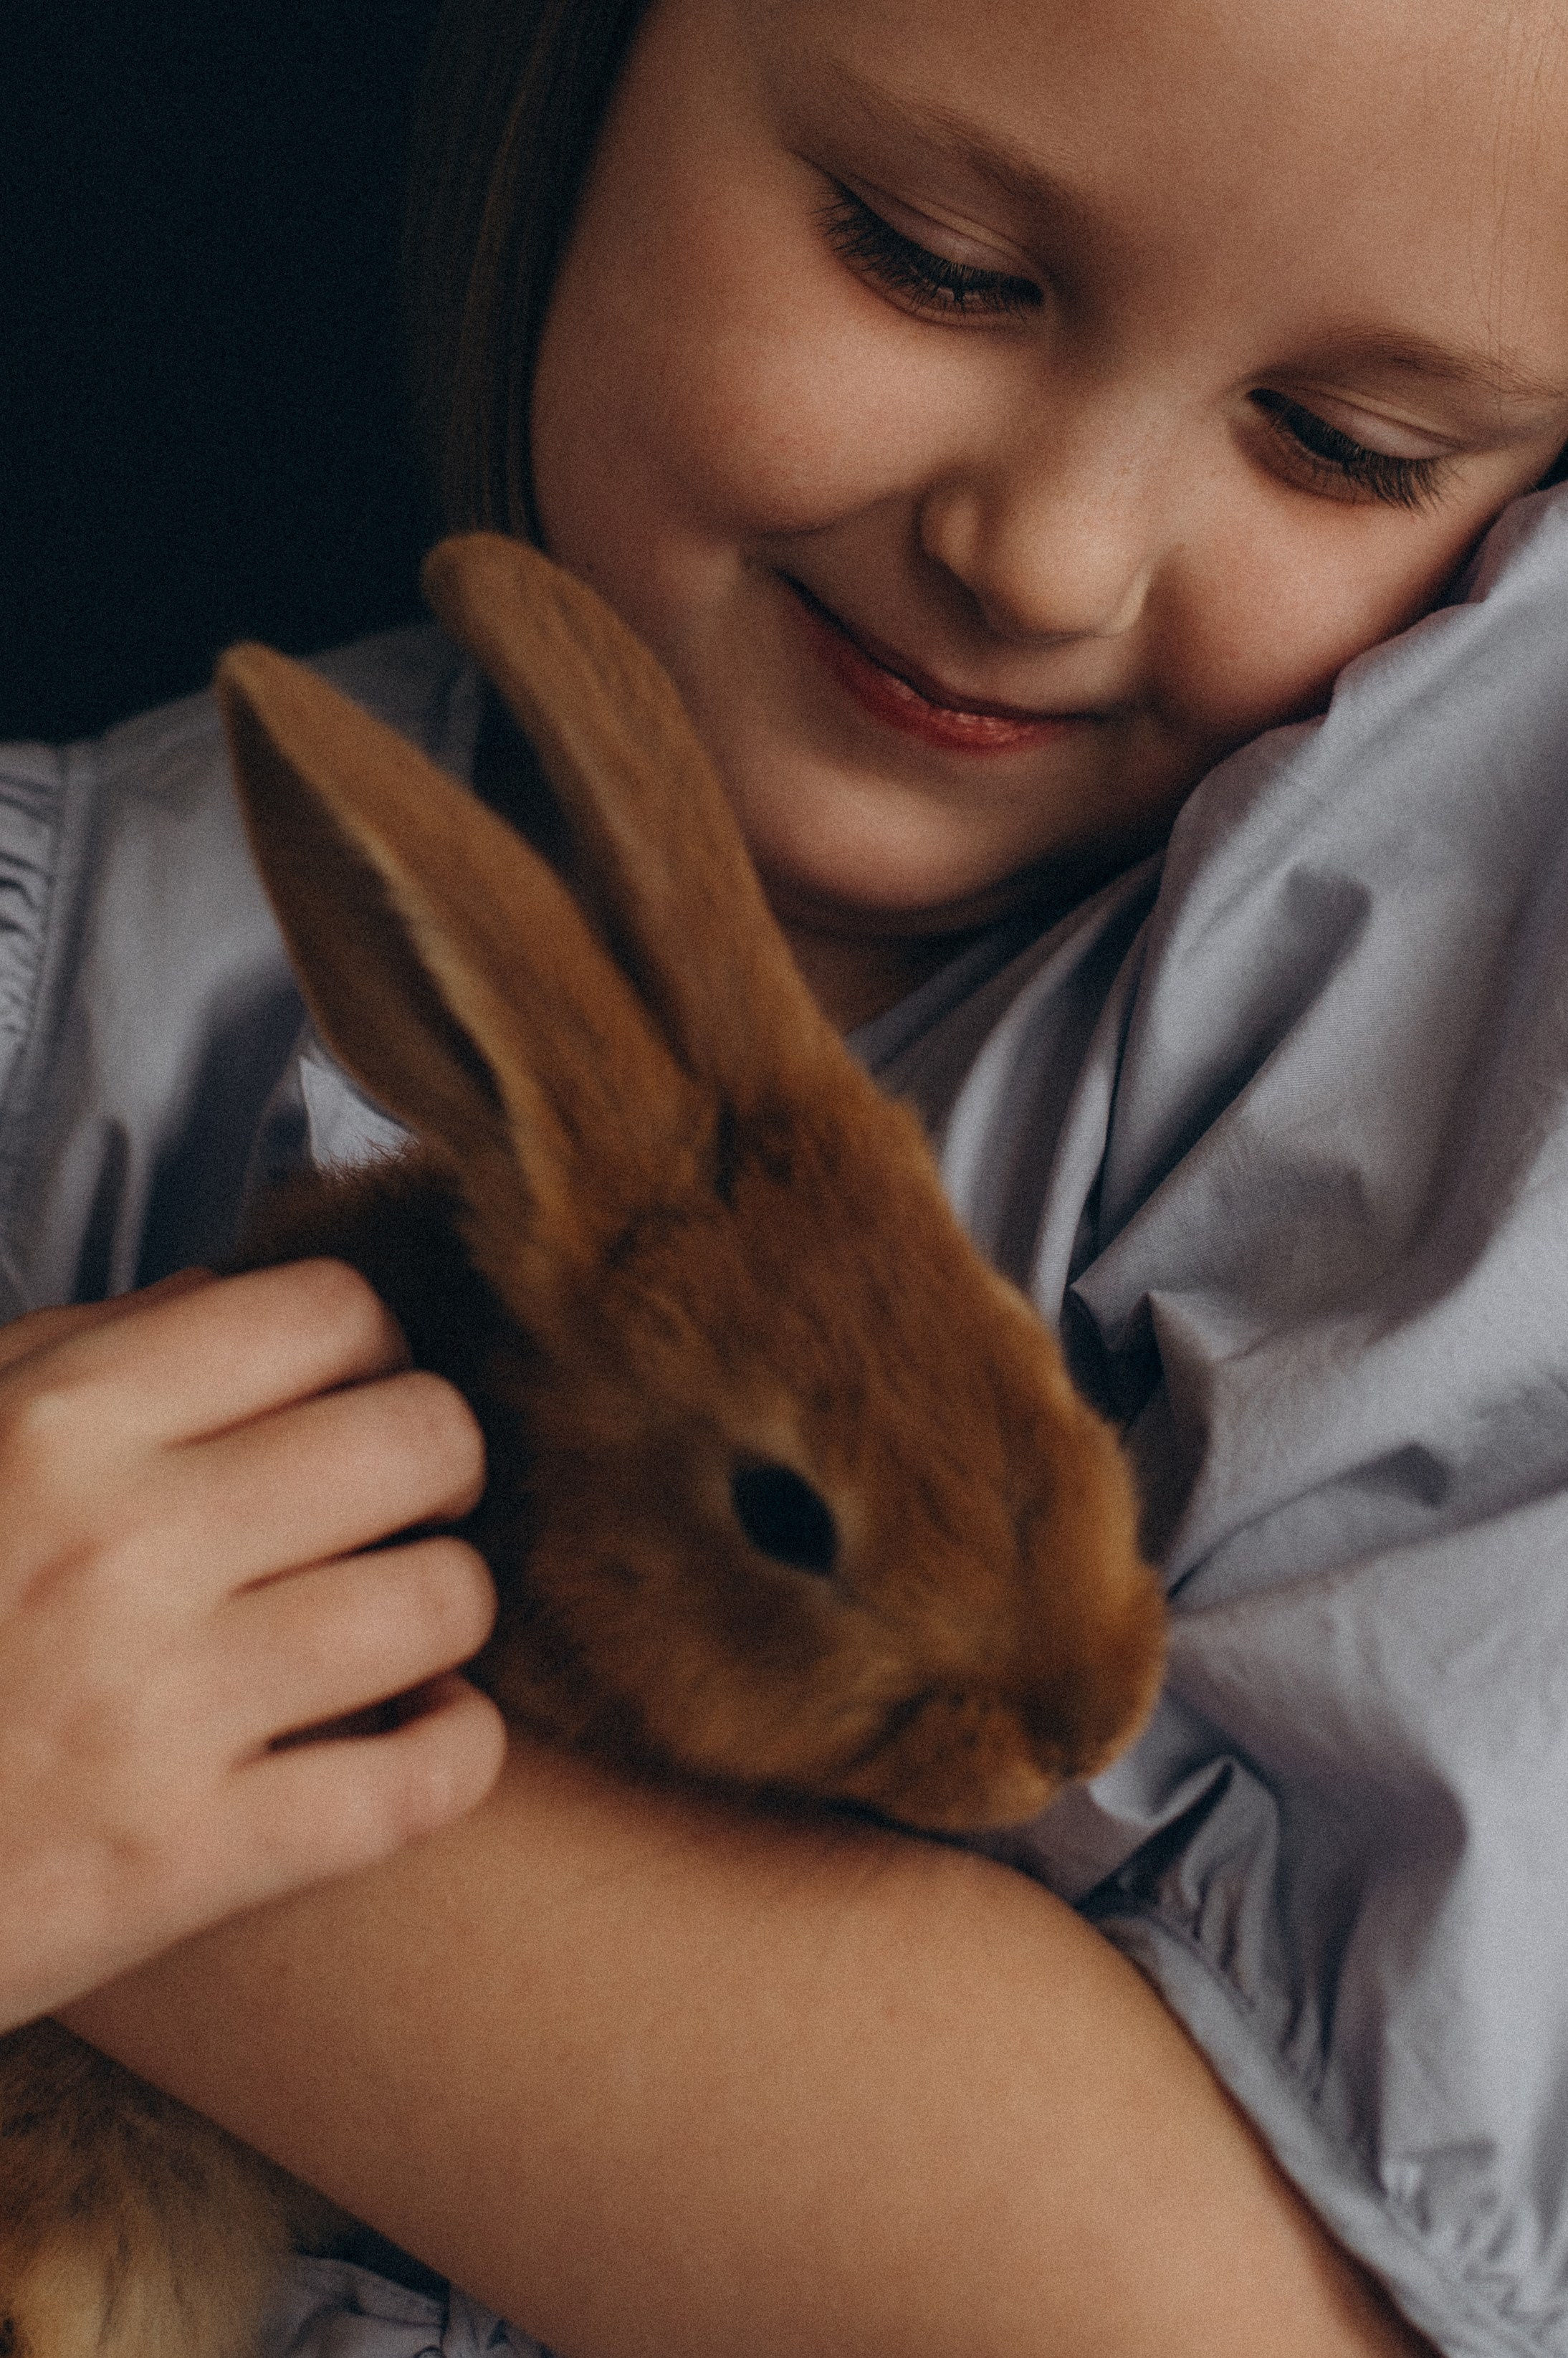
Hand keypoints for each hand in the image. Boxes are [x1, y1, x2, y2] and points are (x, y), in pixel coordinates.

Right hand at [0, 1260, 502, 2032]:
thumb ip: (77, 1356)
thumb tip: (221, 1302)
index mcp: (60, 1425)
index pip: (329, 1314)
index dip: (374, 1347)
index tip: (358, 1390)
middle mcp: (121, 1547)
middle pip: (421, 1439)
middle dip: (441, 1464)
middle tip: (405, 1503)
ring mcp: (160, 1708)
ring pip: (444, 1602)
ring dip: (449, 1606)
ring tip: (404, 1622)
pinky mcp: (185, 1861)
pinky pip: (420, 1785)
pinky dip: (458, 1752)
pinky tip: (420, 1731)